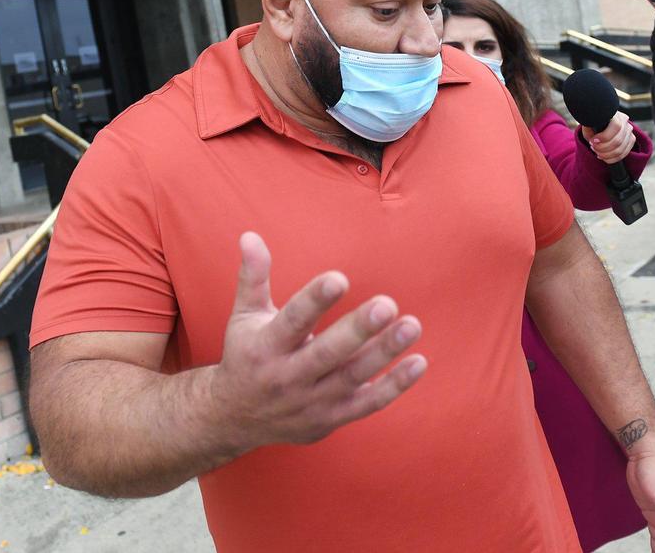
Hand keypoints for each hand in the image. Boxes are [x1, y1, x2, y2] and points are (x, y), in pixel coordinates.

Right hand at [209, 232, 426, 453]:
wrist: (236, 420)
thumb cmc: (246, 356)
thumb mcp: (244, 316)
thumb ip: (254, 277)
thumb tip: (251, 235)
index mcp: (265, 346)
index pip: (292, 320)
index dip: (314, 300)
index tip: (339, 278)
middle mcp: (287, 377)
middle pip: (327, 353)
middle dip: (358, 330)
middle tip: (387, 304)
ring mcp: (311, 401)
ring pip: (352, 377)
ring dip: (384, 353)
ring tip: (412, 325)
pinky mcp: (331, 418)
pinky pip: (368, 404)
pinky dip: (394, 386)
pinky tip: (418, 361)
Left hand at [582, 111, 636, 163]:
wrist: (601, 124)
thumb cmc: (593, 123)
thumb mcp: (588, 123)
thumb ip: (589, 128)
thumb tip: (593, 137)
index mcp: (615, 114)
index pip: (616, 126)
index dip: (604, 136)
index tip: (592, 141)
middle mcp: (625, 122)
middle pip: (618, 141)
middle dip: (603, 148)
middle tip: (593, 147)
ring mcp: (629, 132)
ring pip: (621, 149)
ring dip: (606, 154)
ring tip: (596, 151)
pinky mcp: (631, 140)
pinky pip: (623, 154)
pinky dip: (611, 158)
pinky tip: (602, 156)